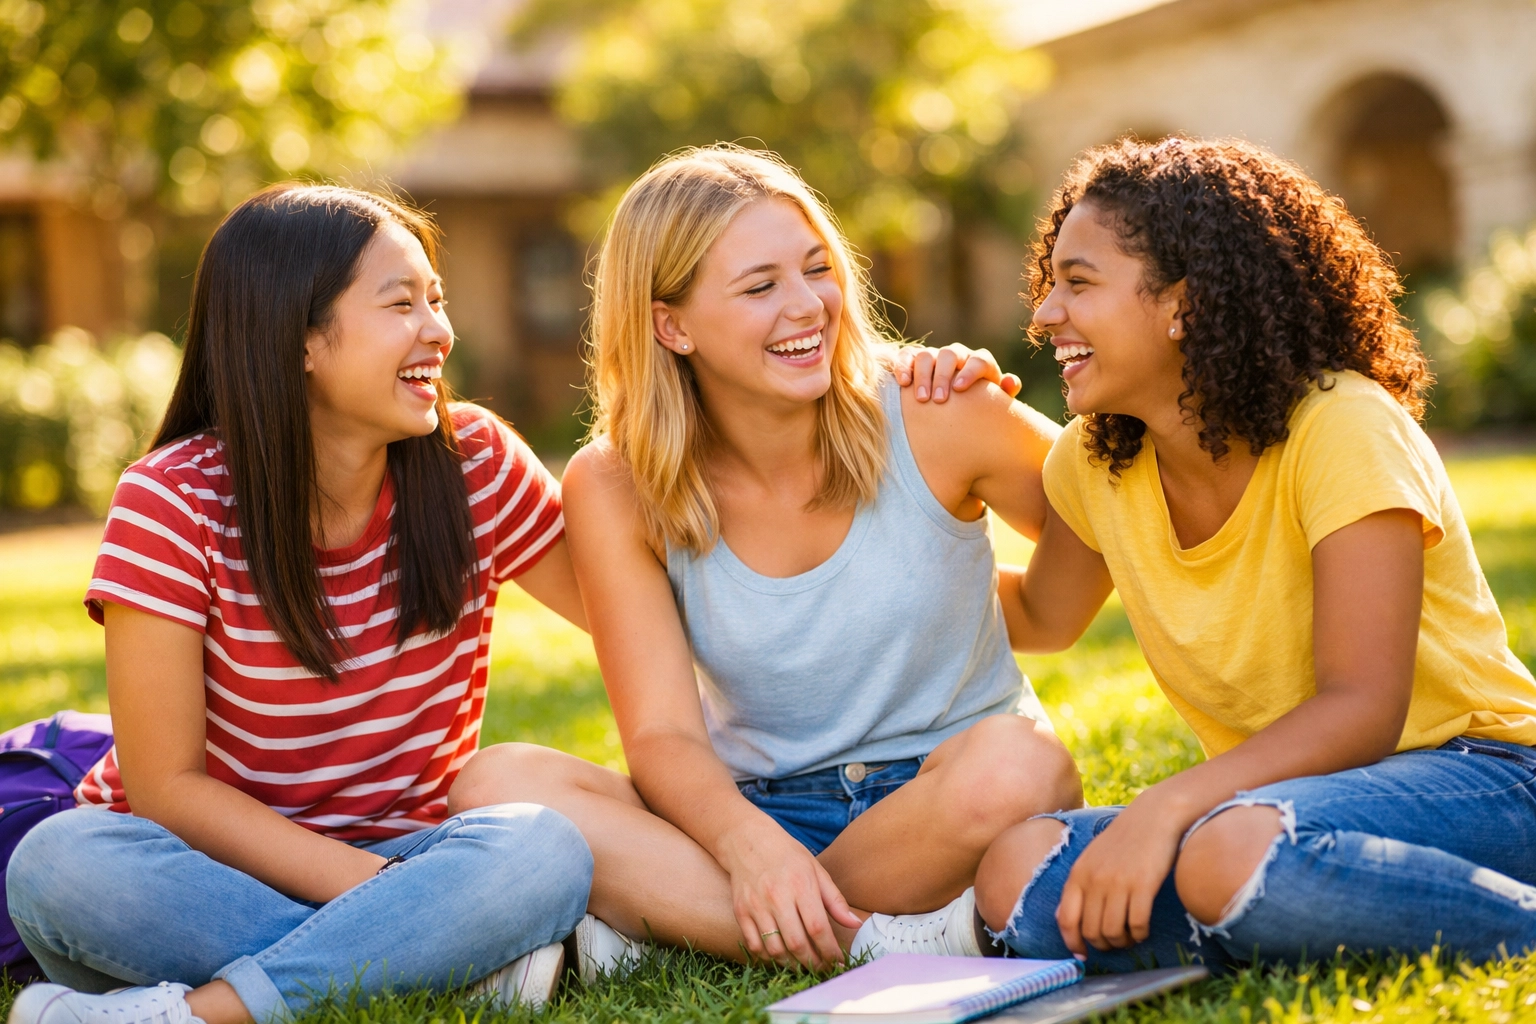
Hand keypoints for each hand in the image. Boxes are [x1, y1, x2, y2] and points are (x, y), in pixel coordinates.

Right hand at [717, 817, 861, 968]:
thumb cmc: (787, 855)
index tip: (838, 961)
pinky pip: (754, 945)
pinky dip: (768, 957)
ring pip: (775, 949)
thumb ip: (835, 900)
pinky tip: (780, 956)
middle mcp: (777, 897)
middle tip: (822, 968)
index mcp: (800, 885)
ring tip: (803, 965)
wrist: (747, 840)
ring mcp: (756, 906)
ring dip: (792, 964)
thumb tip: (855, 924)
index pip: (818, 928)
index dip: (829, 951)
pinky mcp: (741, 912)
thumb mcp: (816, 870)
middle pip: (797, 943)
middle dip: (813, 963)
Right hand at [892, 343, 1021, 401]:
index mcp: (980, 363)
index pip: (979, 360)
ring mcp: (935, 356)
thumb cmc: (978, 405)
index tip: (959, 389)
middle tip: (939, 400)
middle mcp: (958, 355)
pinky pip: (907, 356)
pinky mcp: (915, 359)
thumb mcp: (994, 402)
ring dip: (923, 375)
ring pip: (927, 355)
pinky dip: (903, 366)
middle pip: (950, 355)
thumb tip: (1009, 382)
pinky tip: (903, 383)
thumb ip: (1005, 392)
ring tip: (921, 398)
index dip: (970, 372)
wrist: (957, 403)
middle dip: (943, 376)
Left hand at [1055, 792, 1185, 956]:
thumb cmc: (1123, 841)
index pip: (1066, 920)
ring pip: (1114, 932)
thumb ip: (1078, 887)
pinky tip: (1143, 929)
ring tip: (1131, 937)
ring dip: (1123, 942)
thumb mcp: (1091, 859)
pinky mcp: (1142, 885)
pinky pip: (1137, 924)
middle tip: (1116, 943)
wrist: (1153, 817)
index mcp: (1078, 874)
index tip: (1082, 955)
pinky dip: (1140, 934)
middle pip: (1092, 931)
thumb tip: (1062, 920)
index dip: (1073, 943)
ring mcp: (1118, 882)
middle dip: (1103, 945)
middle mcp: (1094, 880)